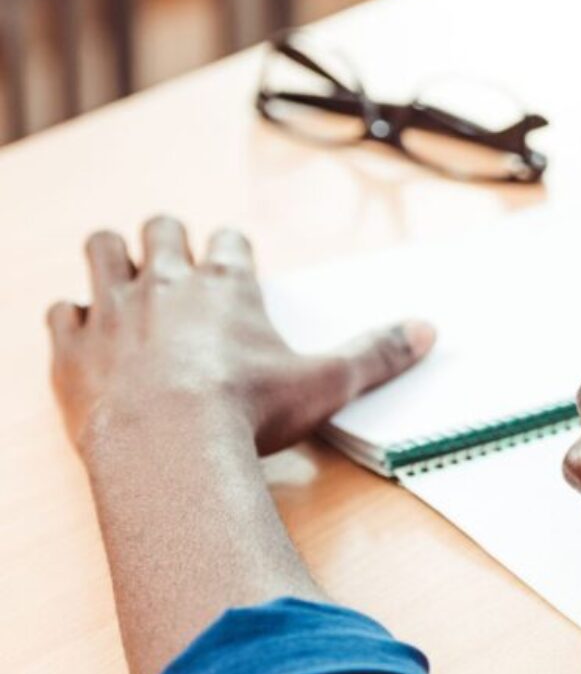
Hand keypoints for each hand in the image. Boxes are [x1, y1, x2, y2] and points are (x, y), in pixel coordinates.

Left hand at [47, 216, 434, 456]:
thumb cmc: (248, 411)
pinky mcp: (73, 346)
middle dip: (167, 239)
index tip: (234, 266)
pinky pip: (60, 312)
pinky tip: (85, 336)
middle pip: (160, 229)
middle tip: (175, 265)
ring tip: (123, 278)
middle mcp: (167, 283)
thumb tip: (428, 330)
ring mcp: (113, 310)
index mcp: (227, 285)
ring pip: (101, 250)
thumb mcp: (326, 383)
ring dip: (111, 257)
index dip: (232, 251)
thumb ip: (376, 354)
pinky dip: (71, 320)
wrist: (166, 444)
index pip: (229, 242)